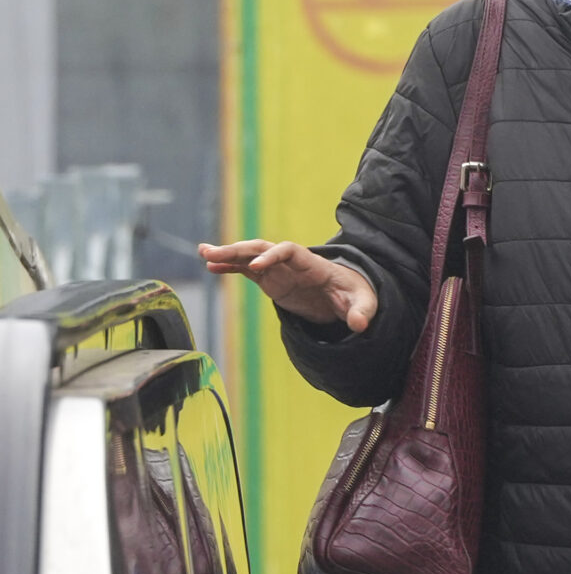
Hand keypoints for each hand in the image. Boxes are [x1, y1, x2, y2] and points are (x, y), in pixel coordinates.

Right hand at [197, 241, 378, 331]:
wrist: (348, 295)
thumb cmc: (356, 294)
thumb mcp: (364, 301)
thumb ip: (362, 311)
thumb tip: (360, 325)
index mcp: (313, 263)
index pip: (290, 251)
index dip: (274, 255)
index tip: (257, 266)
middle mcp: (293, 262)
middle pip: (263, 248)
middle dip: (240, 250)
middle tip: (213, 252)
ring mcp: (280, 270)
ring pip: (251, 256)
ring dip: (228, 254)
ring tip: (204, 253)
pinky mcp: (272, 280)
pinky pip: (247, 270)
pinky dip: (230, 267)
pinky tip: (211, 267)